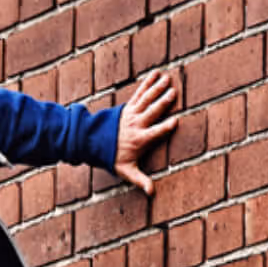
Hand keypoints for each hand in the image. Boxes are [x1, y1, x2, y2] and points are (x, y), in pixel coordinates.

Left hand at [112, 69, 179, 195]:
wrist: (91, 142)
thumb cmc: (112, 157)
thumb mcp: (125, 171)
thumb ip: (140, 180)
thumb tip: (152, 193)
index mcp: (139, 139)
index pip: (155, 132)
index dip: (165, 127)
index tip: (176, 120)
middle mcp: (136, 124)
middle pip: (152, 111)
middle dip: (163, 102)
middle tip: (173, 92)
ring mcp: (131, 114)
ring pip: (147, 99)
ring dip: (157, 89)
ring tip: (168, 79)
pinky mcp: (128, 106)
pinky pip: (140, 93)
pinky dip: (147, 83)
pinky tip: (156, 74)